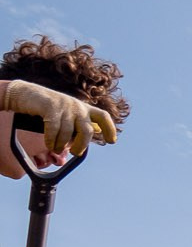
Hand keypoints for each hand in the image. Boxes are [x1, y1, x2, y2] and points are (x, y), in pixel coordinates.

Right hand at [1, 82, 116, 157]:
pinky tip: (49, 144)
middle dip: (82, 145)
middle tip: (75, 153)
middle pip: (87, 130)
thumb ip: (81, 122)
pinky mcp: (50, 106)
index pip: (103, 117)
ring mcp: (64, 106)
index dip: (110, 129)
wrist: (24, 94)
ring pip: (68, 132)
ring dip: (61, 145)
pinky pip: (54, 129)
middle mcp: (77, 106)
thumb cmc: (46, 108)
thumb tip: (96, 130)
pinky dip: (51, 140)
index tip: (112, 141)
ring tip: (55, 149)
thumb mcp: (68, 114)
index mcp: (84, 108)